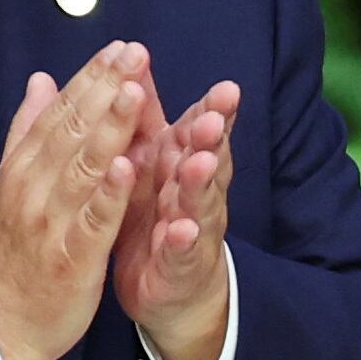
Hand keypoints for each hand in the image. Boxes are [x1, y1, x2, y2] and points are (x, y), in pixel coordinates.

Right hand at [0, 39, 148, 359]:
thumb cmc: (9, 253)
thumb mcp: (11, 183)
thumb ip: (28, 131)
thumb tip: (41, 80)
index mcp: (22, 169)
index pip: (58, 114)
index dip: (89, 79)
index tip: (118, 49)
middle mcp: (33, 189)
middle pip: (71, 132)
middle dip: (104, 90)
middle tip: (134, 55)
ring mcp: (50, 223)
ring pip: (82, 168)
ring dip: (108, 129)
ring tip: (133, 93)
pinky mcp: (69, 259)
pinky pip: (91, 222)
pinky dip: (108, 194)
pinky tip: (127, 167)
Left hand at [114, 67, 236, 359]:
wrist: (170, 291)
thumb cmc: (157, 215)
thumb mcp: (149, 165)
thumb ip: (145, 121)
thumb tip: (134, 68)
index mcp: (179, 165)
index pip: (197, 132)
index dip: (212, 111)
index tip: (226, 87)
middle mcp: (193, 193)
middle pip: (206, 160)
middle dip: (213, 139)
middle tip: (216, 117)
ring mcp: (191, 229)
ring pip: (198, 202)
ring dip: (200, 182)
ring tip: (202, 162)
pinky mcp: (178, 265)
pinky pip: (180, 251)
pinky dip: (182, 240)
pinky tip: (182, 230)